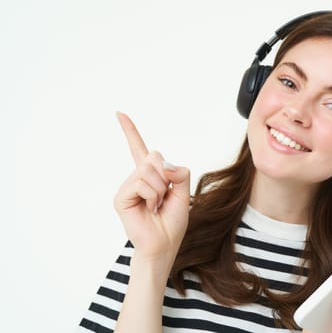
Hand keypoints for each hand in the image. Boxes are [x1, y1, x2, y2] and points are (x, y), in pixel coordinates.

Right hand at [113, 112, 190, 270]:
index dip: (130, 131)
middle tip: (164, 197)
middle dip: (167, 176)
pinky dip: (153, 195)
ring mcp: (128, 187)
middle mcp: (136, 178)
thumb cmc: (172, 223)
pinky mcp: (122, 197)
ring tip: (156, 205)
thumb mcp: (184, 193)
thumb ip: (179, 173)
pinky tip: (149, 208)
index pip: (140, 149)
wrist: (163, 246)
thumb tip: (163, 163)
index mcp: (150, 176)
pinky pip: (142, 183)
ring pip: (150, 170)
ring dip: (161, 189)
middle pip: (155, 156)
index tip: (119, 113)